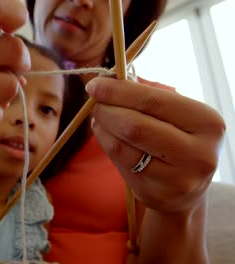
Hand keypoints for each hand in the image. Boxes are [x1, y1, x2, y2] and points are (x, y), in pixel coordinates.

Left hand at [87, 77, 225, 213]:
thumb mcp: (176, 116)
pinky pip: (120, 163)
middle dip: (107, 110)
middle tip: (95, 103)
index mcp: (207, 123)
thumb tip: (107, 82)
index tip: (95, 84)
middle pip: (135, 126)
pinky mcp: (156, 194)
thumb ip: (147, 99)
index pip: (154, 101)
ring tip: (99, 117)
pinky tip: (104, 134)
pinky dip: (106, 143)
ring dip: (103, 127)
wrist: (187, 188)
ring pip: (123, 147)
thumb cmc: (178, 140)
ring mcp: (178, 179)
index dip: (119, 91)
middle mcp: (198, 154)